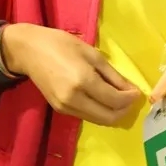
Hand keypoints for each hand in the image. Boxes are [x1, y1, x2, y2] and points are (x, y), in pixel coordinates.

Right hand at [1, 24, 140, 125]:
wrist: (29, 51)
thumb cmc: (61, 44)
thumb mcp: (91, 54)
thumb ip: (112, 74)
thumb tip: (130, 89)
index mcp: (83, 80)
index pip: (115, 100)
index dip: (130, 99)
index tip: (137, 91)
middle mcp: (74, 98)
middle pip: (109, 117)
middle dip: (124, 110)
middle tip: (130, 98)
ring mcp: (66, 107)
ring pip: (98, 120)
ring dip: (113, 113)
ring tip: (119, 99)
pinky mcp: (60, 110)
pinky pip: (87, 116)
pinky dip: (99, 111)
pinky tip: (103, 99)